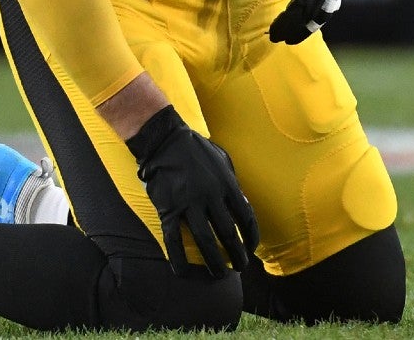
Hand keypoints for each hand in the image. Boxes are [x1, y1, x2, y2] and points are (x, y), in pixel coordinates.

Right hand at [126, 106, 258, 277]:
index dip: (251, 237)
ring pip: (204, 239)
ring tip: (219, 274)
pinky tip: (182, 271)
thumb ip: (234, 182)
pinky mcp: (168, 207)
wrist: (163, 139)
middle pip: (227, 233)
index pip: (245, 218)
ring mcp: (188, 202)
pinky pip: (173, 237)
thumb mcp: (223, 159)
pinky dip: (178, 257)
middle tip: (239, 268)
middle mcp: (210, 196)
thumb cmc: (195, 147)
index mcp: (226, 184)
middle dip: (236, 254)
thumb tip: (245, 205)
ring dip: (214, 261)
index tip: (251, 249)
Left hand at [257, 0, 346, 43]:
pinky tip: (305, 20)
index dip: (290, 21)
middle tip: (278, 39)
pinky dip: (319, 13)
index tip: (274, 33)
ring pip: (328, 9)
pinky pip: (332, 0)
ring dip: (309, 24)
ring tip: (291, 36)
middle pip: (317, 10)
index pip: (305, 3)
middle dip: (297, 27)